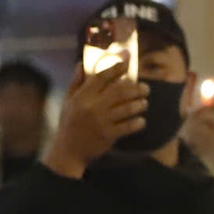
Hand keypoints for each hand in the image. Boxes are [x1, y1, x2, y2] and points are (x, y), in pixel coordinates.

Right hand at [43, 63, 145, 178]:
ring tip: (144, 103)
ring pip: (127, 108)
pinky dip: (137, 122)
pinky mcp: (108, 135)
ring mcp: (101, 121)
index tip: (128, 61)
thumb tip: (80, 64)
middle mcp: (92, 106)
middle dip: (137, 88)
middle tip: (145, 88)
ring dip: (140, 104)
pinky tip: (141, 121)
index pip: (102, 76)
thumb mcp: (68, 102)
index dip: (117, 67)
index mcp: (83, 96)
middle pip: (120, 91)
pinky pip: (128, 126)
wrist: (68, 151)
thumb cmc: (69, 124)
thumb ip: (76, 83)